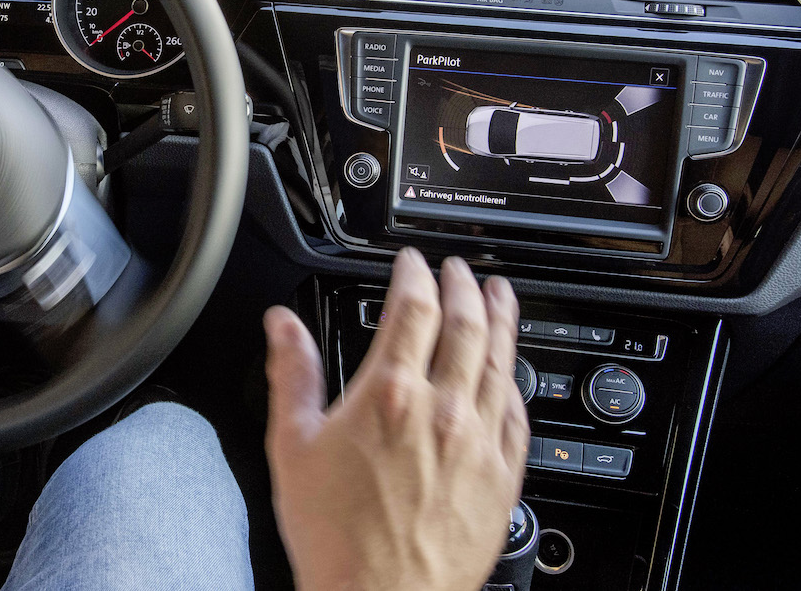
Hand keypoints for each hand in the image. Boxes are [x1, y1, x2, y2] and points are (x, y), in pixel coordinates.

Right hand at [264, 248, 526, 590]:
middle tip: (459, 269)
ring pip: (501, 363)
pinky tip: (513, 374)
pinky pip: (519, 415)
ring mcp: (479, 443)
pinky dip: (516, 382)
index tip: (412, 262)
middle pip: (467, 326)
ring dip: (502, 320)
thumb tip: (282, 326)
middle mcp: (443, 411)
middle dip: (464, 287)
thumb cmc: (335, 537)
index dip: (415, 275)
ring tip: (500, 296)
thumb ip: (292, 374)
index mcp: (390, 395)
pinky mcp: (502, 478)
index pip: (414, 309)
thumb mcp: (292, 445)